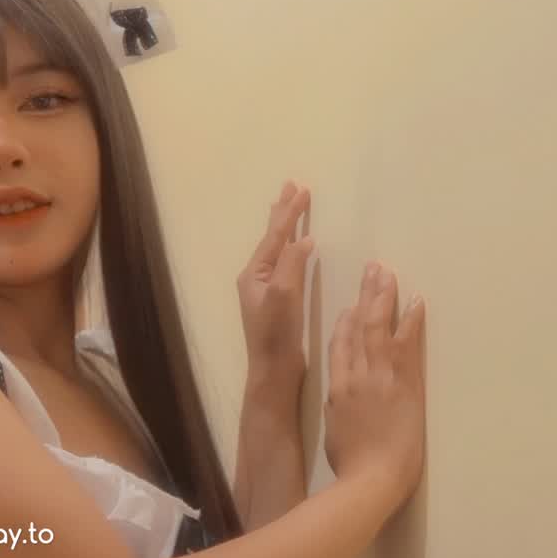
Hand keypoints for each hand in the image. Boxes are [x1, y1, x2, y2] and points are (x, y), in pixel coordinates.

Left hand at [237, 181, 314, 398]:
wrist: (274, 370)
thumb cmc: (276, 333)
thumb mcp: (283, 293)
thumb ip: (291, 263)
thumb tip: (302, 240)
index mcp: (254, 274)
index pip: (274, 236)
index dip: (289, 212)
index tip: (301, 189)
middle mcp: (256, 279)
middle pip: (271, 238)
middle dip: (282, 213)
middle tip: (291, 187)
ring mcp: (265, 290)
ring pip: (276, 250)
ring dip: (285, 228)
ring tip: (289, 209)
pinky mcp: (278, 302)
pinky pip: (284, 264)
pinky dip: (291, 249)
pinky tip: (296, 249)